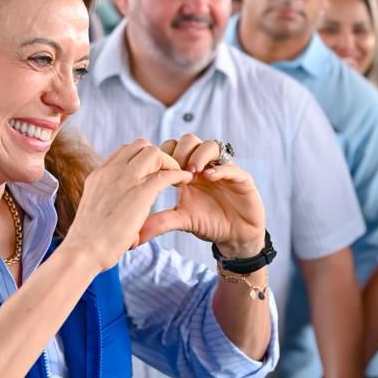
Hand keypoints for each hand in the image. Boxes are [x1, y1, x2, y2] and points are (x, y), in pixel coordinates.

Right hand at [63, 139, 195, 270]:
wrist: (83, 250)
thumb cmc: (87, 241)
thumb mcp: (94, 211)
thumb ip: (106, 203)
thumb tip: (117, 212)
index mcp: (99, 176)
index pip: (123, 152)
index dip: (141, 159)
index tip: (151, 171)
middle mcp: (111, 172)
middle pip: (140, 146)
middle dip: (158, 155)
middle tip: (167, 171)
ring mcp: (125, 179)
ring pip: (154, 153)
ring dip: (169, 162)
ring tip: (177, 174)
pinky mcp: (140, 193)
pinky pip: (166, 174)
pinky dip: (179, 174)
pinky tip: (185, 180)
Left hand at [137, 134, 265, 257]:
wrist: (235, 237)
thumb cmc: (208, 224)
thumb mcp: (181, 220)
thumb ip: (161, 221)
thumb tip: (135, 236)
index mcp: (187, 171)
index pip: (173, 148)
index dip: (165, 155)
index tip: (160, 171)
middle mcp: (205, 165)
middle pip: (190, 140)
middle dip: (180, 151)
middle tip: (176, 169)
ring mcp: (224, 168)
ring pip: (211, 145)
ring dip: (199, 155)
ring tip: (192, 172)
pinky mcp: (242, 178)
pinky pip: (232, 165)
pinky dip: (220, 168)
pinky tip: (210, 177)